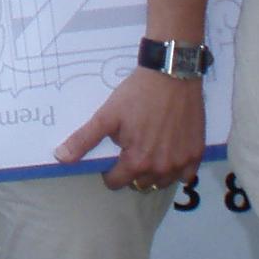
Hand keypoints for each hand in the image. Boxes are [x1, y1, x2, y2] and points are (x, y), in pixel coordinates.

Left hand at [53, 66, 206, 190]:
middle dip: (132, 170)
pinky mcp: (197, 153)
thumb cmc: (137, 94)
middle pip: (140, 183)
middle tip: (132, 146)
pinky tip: (170, 150)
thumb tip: (61, 158)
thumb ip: (84, 139)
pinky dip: (177, 168)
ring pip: (163, 181)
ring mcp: (182, 163)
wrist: (172, 74)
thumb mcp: (107, 115)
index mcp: (137, 162)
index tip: (113, 153)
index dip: (110, 170)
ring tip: (150, 149)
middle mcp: (161, 169)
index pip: (116, 182)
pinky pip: (186, 174)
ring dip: (154, 172)